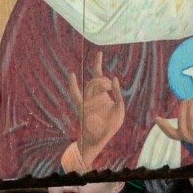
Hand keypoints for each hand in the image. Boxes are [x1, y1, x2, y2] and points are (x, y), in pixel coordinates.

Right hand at [66, 51, 124, 170]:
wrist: (99, 139)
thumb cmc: (110, 126)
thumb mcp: (119, 110)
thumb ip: (118, 95)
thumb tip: (115, 78)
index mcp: (102, 94)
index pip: (99, 76)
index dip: (97, 63)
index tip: (99, 53)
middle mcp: (92, 95)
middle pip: (95, 79)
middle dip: (103, 80)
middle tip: (110, 86)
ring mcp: (86, 100)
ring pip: (90, 86)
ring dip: (99, 84)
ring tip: (107, 87)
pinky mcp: (82, 107)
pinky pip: (76, 95)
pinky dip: (73, 86)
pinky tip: (73, 75)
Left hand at [154, 99, 192, 148]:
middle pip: (191, 126)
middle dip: (190, 111)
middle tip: (192, 96)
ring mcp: (189, 140)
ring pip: (182, 127)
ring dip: (181, 113)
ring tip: (185, 99)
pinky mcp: (182, 138)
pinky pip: (171, 134)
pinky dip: (164, 127)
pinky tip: (157, 118)